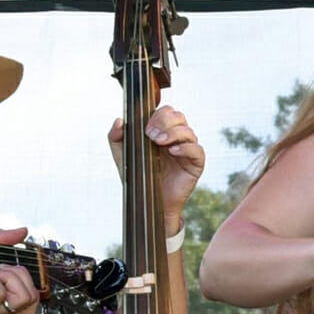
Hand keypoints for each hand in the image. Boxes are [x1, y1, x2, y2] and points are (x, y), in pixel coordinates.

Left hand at [0, 227, 43, 313]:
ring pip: (23, 298)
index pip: (34, 303)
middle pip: (33, 301)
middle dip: (22, 279)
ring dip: (10, 279)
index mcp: (2, 300)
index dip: (28, 282)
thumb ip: (4, 240)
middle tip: (0, 271)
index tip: (7, 269)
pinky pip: (0, 293)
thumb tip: (23, 231)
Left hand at [107, 105, 205, 233]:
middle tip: (150, 135)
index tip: (145, 127)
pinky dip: (186, 148)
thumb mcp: (122, 155)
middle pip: (178, 116)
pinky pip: (197, 150)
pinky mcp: (195, 163)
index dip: (157, 114)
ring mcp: (187, 149)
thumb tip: (119, 121)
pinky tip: (173, 151)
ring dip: (173, 133)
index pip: (166, 111)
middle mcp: (176, 137)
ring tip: (159, 143)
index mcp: (162, 131)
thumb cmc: (139, 177)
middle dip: (164, 122)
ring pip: (188, 131)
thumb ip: (116, 137)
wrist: (147, 202)